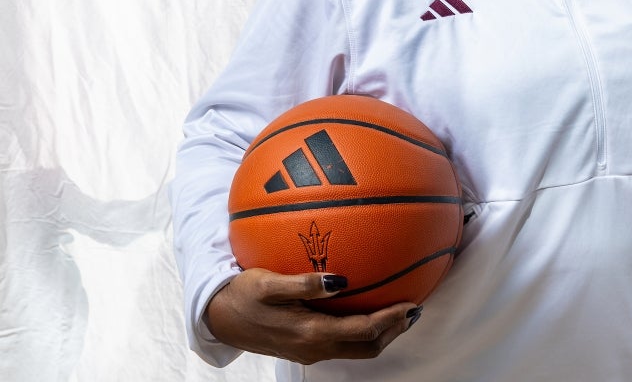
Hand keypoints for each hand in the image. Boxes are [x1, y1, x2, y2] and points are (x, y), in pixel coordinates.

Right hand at [204, 268, 420, 364]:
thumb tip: (339, 280)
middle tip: (413, 310)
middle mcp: (315, 348)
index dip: (391, 320)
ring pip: (357, 349)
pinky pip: (343, 343)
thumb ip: (304, 284)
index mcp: (311, 333)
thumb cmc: (241, 295)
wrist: (218, 319)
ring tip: (397, 313)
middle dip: (394, 330)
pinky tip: (363, 310)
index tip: (411, 304)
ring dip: (381, 333)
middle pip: (368, 347)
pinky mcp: (305, 348)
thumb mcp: (268, 284)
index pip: (363, 331)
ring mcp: (310, 351)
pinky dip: (362, 331)